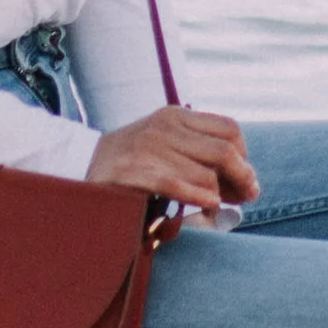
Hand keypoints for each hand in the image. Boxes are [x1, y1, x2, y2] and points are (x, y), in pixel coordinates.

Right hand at [86, 106, 258, 208]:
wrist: (79, 166)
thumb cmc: (131, 165)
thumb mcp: (164, 146)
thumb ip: (200, 156)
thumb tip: (248, 184)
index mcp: (176, 116)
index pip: (229, 130)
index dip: (244, 158)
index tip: (245, 181)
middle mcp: (165, 126)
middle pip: (224, 151)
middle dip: (242, 179)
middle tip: (245, 199)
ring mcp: (149, 147)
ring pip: (206, 174)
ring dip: (219, 198)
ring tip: (216, 211)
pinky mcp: (134, 171)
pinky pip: (179, 186)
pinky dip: (199, 199)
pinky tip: (204, 208)